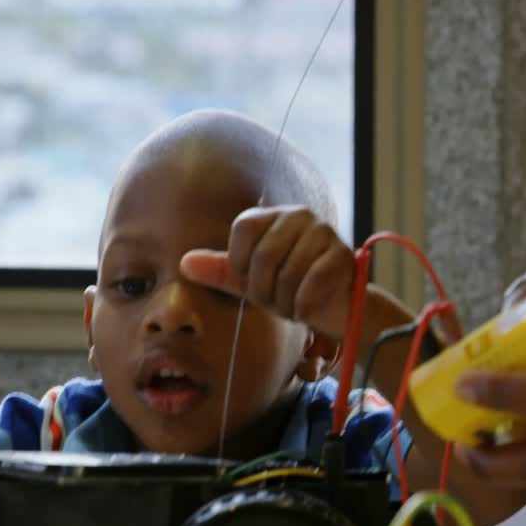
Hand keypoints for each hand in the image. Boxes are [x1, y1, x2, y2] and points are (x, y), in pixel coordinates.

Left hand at [179, 205, 354, 336]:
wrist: (334, 306)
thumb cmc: (289, 287)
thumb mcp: (250, 281)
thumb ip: (220, 270)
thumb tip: (184, 262)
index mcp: (273, 215)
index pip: (244, 228)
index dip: (240, 263)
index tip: (250, 282)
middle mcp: (299, 215)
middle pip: (264, 254)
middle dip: (263, 290)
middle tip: (273, 302)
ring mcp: (324, 232)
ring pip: (289, 272)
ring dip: (285, 301)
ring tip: (291, 305)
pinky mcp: (342, 254)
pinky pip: (313, 282)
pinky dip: (304, 305)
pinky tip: (306, 310)